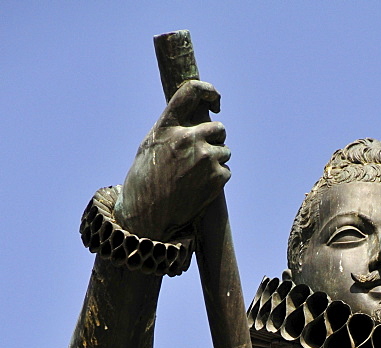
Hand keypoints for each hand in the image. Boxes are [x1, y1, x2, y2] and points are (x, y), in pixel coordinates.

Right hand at [114, 80, 230, 240]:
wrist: (147, 215)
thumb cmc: (145, 181)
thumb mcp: (150, 145)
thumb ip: (171, 129)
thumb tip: (193, 119)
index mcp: (168, 126)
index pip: (191, 91)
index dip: (208, 91)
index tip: (216, 102)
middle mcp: (188, 138)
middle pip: (218, 128)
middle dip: (215, 139)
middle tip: (202, 154)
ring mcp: (205, 158)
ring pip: (224, 151)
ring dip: (216, 161)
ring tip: (195, 176)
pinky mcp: (217, 178)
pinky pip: (226, 171)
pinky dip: (217, 179)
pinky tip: (199, 188)